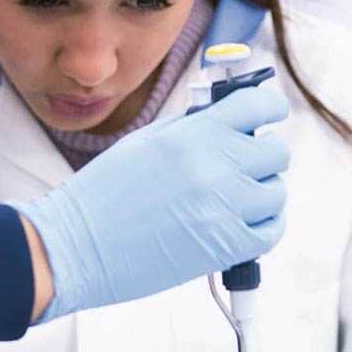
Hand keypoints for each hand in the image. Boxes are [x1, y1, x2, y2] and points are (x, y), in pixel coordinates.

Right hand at [17, 80, 288, 320]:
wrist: (74, 245)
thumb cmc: (101, 195)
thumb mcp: (145, 142)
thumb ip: (191, 128)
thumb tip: (230, 120)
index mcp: (194, 132)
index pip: (259, 104)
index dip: (269, 107)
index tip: (268, 115)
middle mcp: (215, 165)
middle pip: (276, 151)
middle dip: (263, 155)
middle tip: (243, 164)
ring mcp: (224, 207)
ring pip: (277, 192)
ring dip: (262, 194)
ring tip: (235, 199)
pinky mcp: (225, 247)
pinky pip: (271, 231)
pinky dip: (262, 226)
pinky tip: (241, 224)